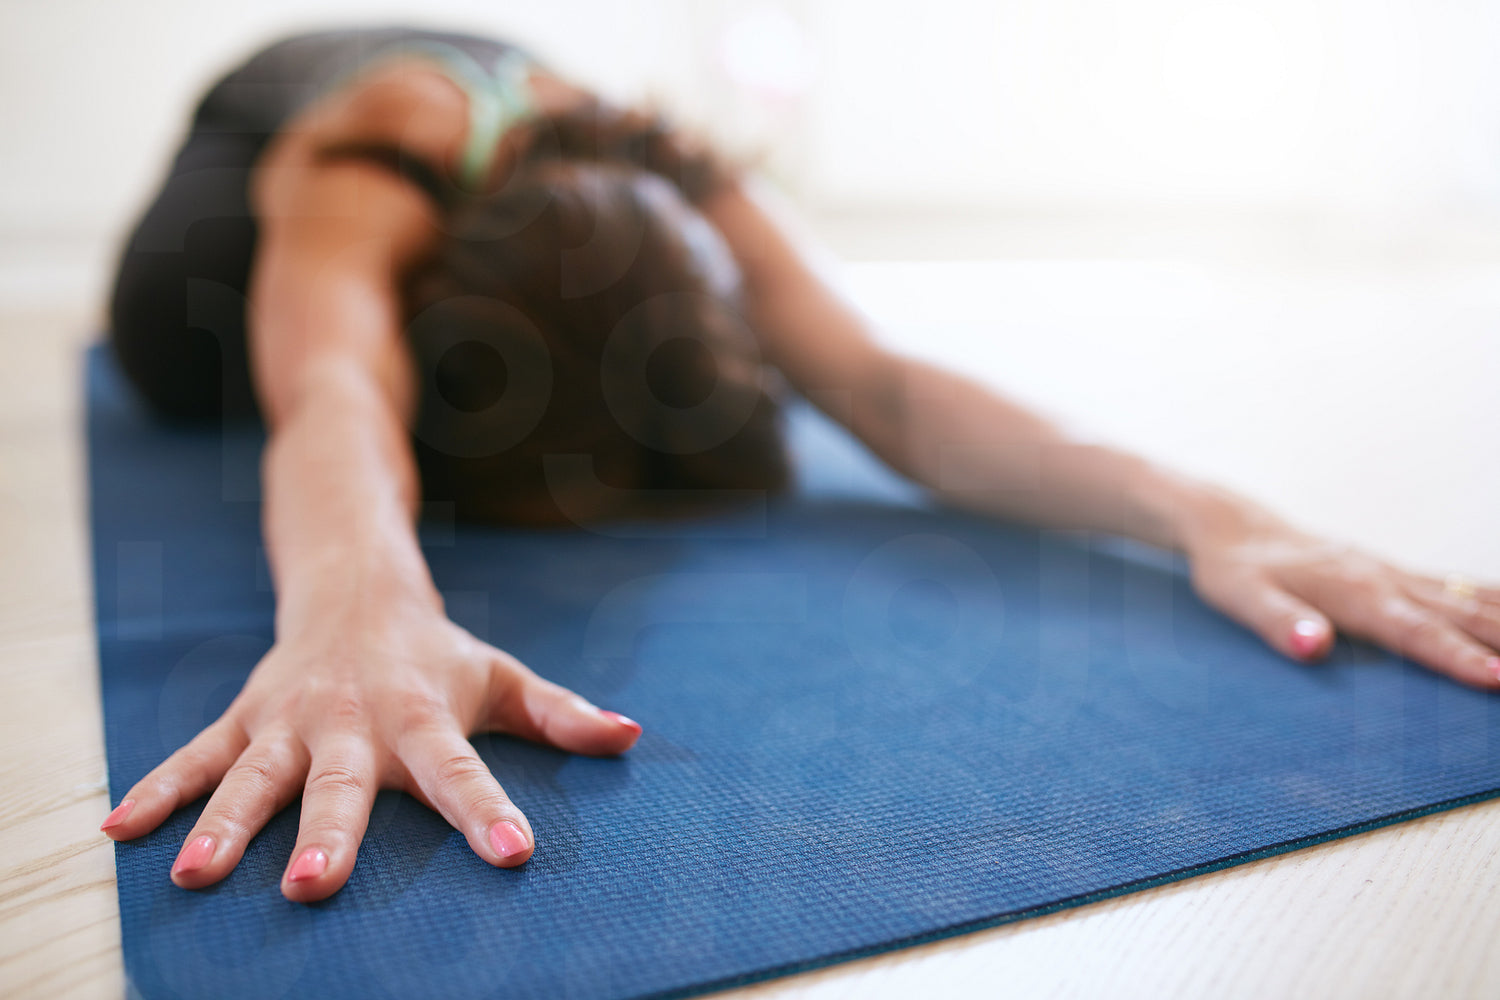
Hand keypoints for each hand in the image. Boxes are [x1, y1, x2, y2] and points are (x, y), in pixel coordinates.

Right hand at [98, 597, 641, 901]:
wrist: (355, 588)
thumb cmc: (438, 655)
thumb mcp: (502, 677)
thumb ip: (560, 714)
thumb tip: (631, 736)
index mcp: (422, 716)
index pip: (460, 771)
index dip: (487, 811)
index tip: (514, 855)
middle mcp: (352, 721)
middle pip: (340, 783)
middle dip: (327, 833)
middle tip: (315, 887)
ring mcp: (289, 721)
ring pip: (253, 776)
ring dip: (223, 823)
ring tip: (195, 875)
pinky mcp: (243, 719)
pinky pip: (194, 756)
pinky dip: (159, 792)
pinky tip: (119, 832)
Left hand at [1182, 494, 1499, 689]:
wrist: (1234, 527)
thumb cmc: (1233, 569)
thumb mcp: (1239, 597)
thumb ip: (1275, 622)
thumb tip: (1309, 645)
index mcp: (1354, 592)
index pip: (1415, 632)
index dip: (1458, 657)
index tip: (1499, 680)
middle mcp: (1387, 580)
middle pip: (1464, 616)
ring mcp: (1398, 576)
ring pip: (1475, 600)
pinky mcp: (1400, 576)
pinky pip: (1464, 589)